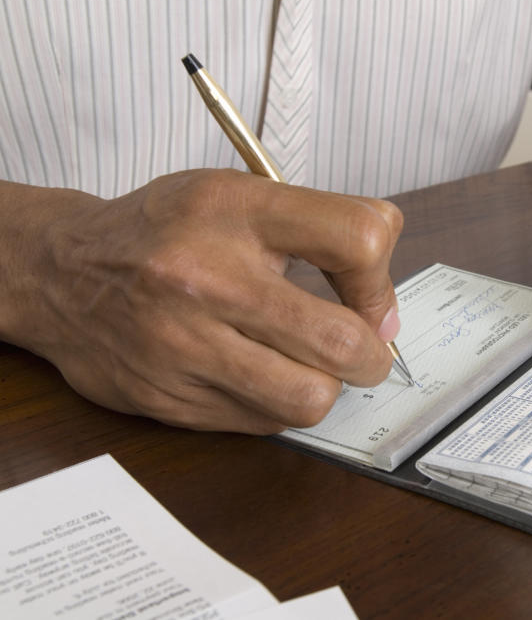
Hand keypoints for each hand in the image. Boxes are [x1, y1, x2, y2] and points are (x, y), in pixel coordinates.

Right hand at [0, 169, 403, 432]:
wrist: (60, 273)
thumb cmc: (163, 232)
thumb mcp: (239, 195)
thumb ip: (323, 227)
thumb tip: (384, 305)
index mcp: (235, 212)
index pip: (356, 239)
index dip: (381, 279)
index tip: (371, 298)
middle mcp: (206, 279)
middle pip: (342, 340)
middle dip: (372, 355)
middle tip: (363, 350)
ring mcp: (184, 346)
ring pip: (309, 397)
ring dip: (327, 386)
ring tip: (310, 365)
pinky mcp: (170, 400)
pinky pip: (265, 423)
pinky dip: (280, 405)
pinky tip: (261, 375)